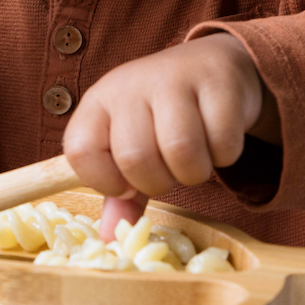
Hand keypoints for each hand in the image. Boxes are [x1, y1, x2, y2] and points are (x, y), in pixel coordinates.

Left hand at [64, 34, 275, 208]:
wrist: (209, 67)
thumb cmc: (162, 116)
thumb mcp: (133, 145)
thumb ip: (121, 191)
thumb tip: (111, 237)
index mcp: (99, 101)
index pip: (80, 152)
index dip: (104, 181)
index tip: (126, 182)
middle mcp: (131, 85)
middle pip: (134, 157)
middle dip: (158, 182)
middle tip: (169, 170)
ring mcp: (175, 79)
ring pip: (181, 150)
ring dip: (194, 172)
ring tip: (194, 157)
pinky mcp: (217, 83)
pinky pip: (222, 142)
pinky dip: (224, 155)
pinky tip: (217, 139)